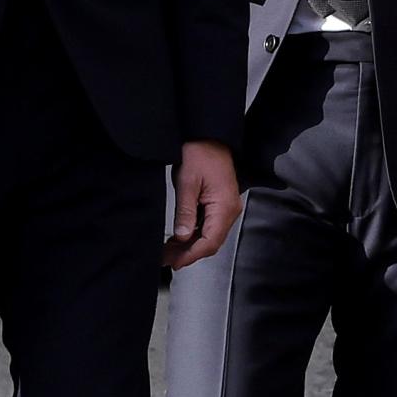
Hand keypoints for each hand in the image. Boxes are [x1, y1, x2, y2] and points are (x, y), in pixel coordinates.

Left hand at [163, 140, 241, 270]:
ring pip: (210, 235)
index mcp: (224, 207)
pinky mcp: (221, 203)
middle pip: (211, 242)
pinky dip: (195, 233)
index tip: (174, 262)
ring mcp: (227, 207)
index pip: (210, 242)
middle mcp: (230, 210)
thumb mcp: (187, 182)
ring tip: (169, 250)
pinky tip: (180, 236)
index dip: (191, 255)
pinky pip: (210, 225)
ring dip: (191, 245)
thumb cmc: (200, 153)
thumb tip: (181, 237)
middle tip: (166, 258)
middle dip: (189, 253)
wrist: (209, 135)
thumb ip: (185, 212)